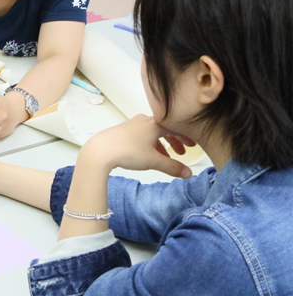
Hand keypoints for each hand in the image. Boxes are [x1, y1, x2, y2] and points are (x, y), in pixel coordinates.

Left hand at [81, 115, 196, 178]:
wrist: (100, 150)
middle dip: (176, 140)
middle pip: (165, 129)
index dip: (187, 136)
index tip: (194, 145)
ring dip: (162, 144)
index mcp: (155, 123)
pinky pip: (143, 135)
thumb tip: (188, 174)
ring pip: (153, 132)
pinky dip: (151, 144)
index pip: (176, 127)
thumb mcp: (153, 161)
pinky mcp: (124, 130)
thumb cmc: (128, 151)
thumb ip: (172, 167)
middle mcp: (145, 120)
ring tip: (167, 157)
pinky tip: (149, 155)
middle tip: (184, 151)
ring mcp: (133, 124)